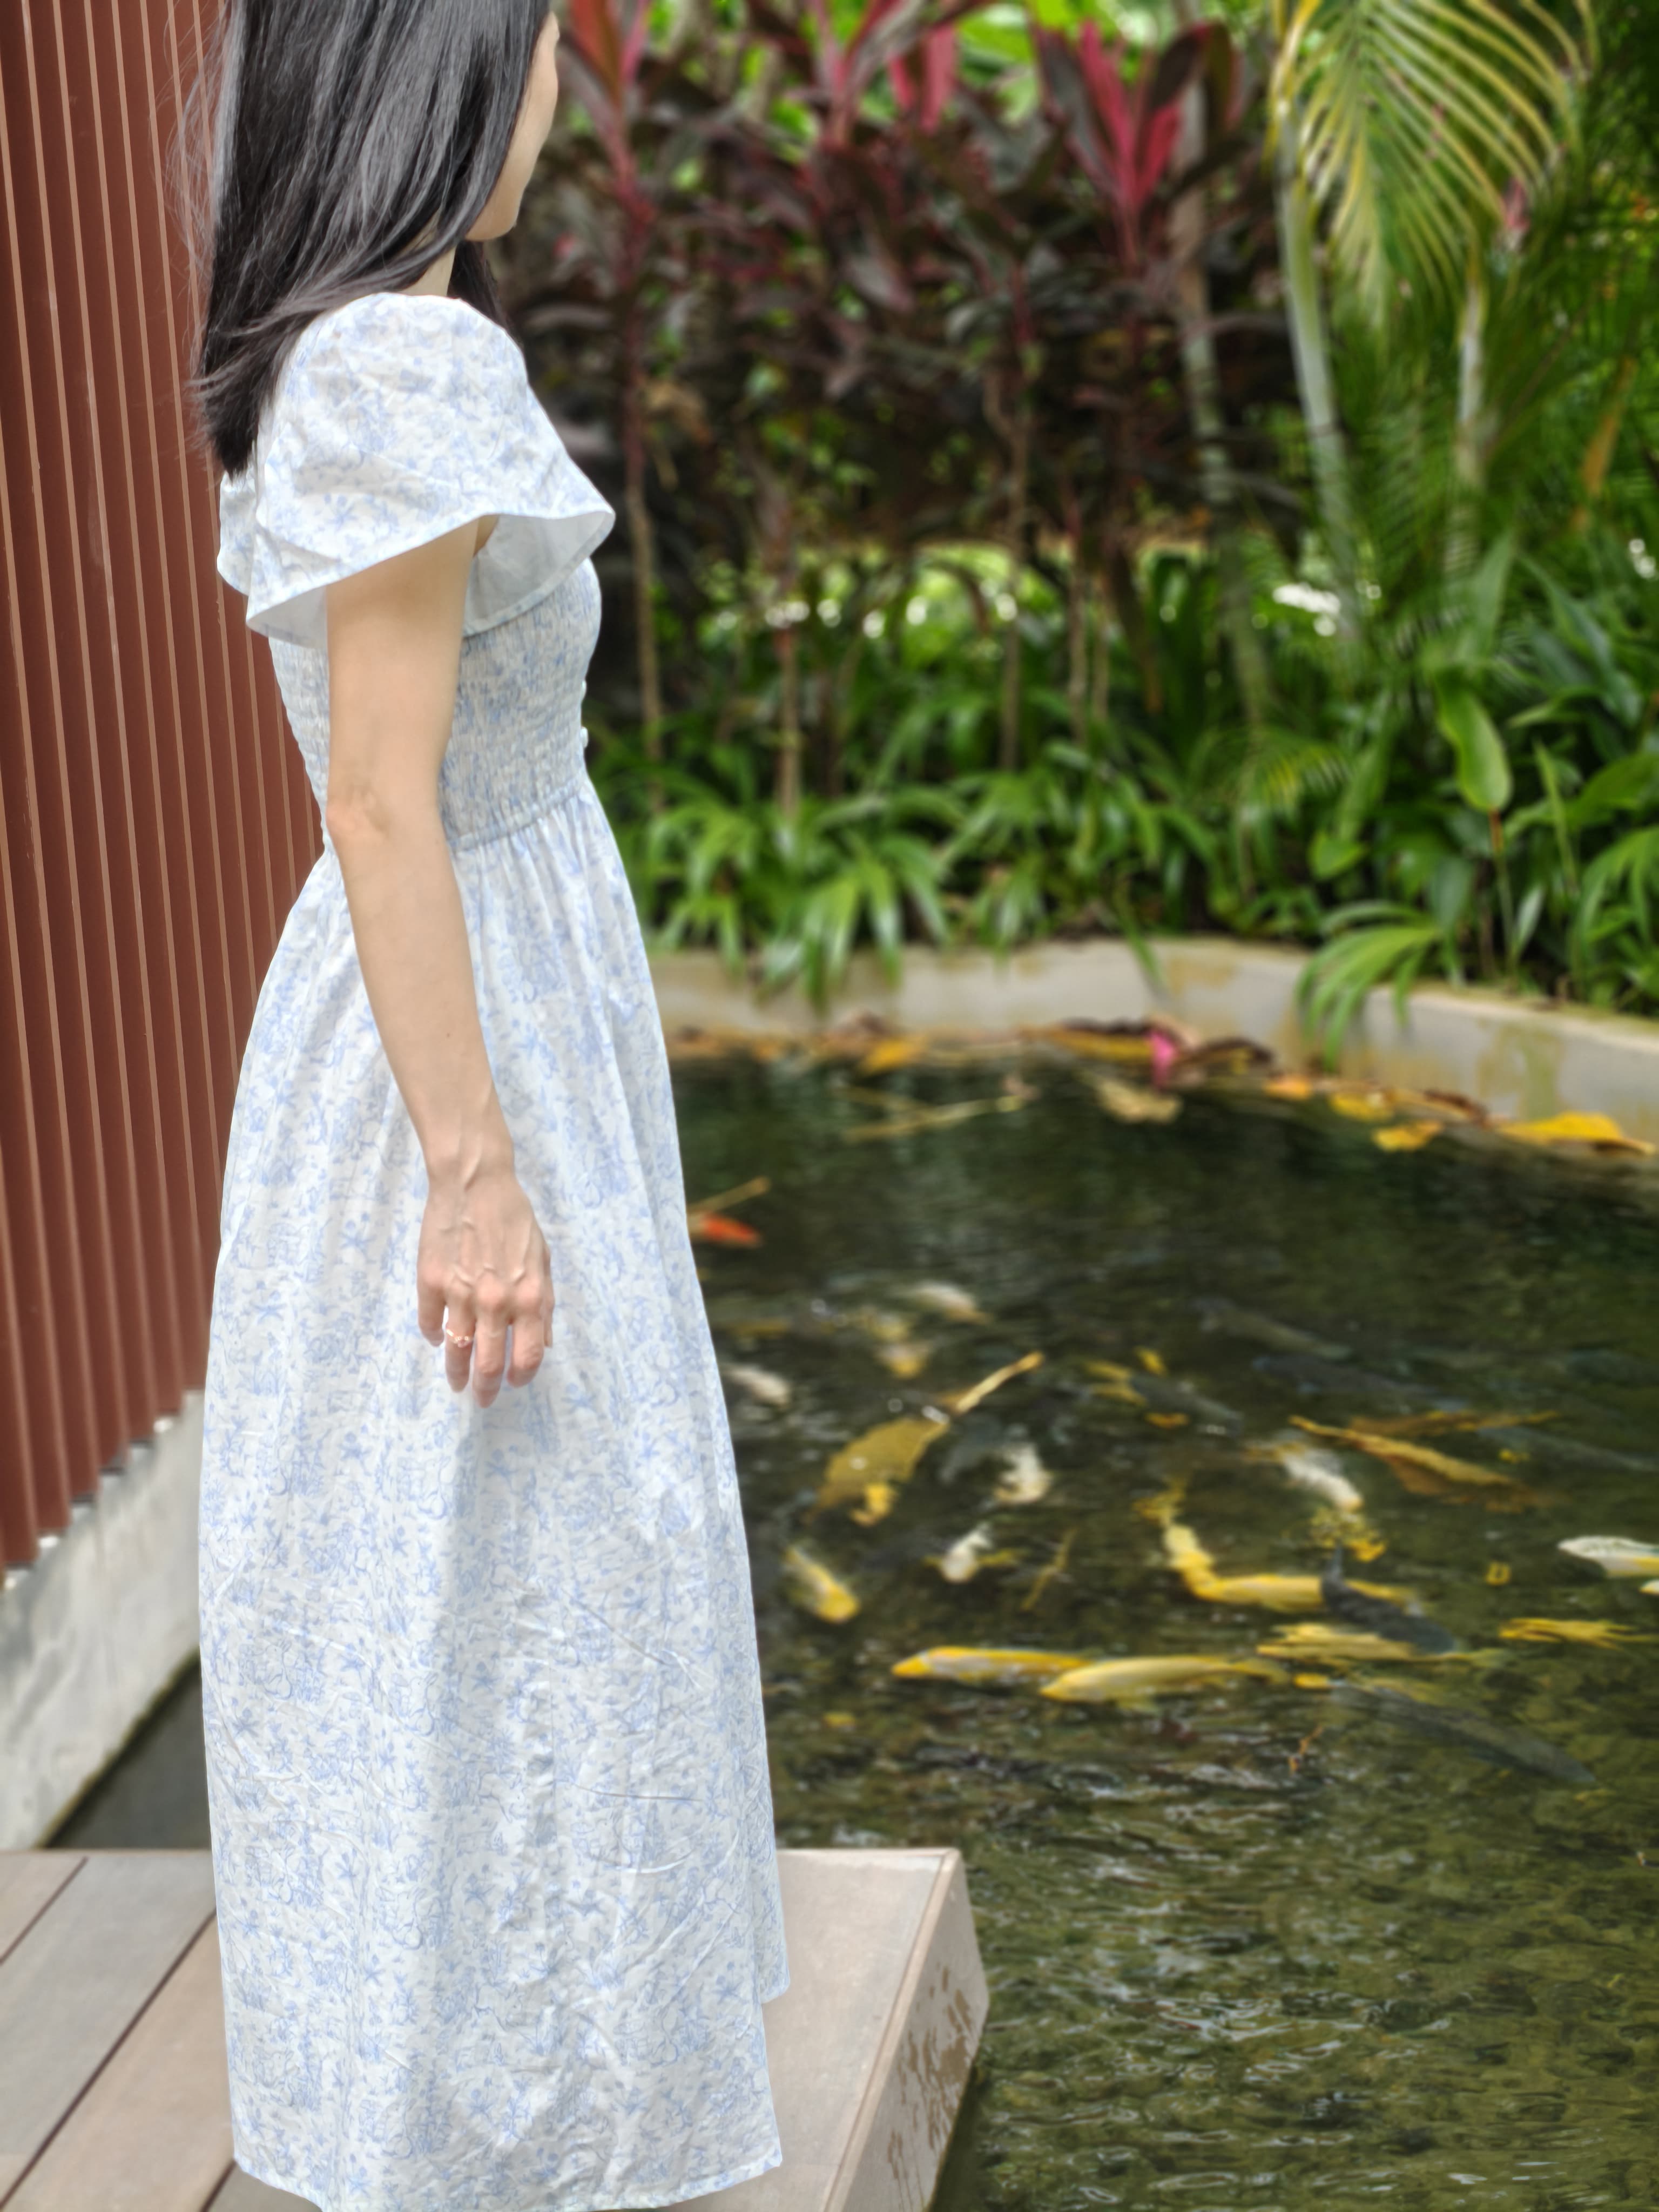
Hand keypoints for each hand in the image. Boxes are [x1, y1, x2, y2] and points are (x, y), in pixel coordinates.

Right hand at [416, 1161, 554, 1405]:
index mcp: (529, 1298)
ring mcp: (459, 1295)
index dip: (521, 1377)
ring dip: (456, 1373)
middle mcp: (495, 1303)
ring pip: (456, 1351)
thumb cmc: (514, 1218)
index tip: (513, 1384)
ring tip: (456, 1382)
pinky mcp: (430, 1283)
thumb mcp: (542, 1259)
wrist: (474, 1183)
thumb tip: (543, 1343)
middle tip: (482, 1398)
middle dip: (486, 1389)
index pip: (527, 1357)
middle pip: (489, 1364)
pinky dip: (434, 1335)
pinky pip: (429, 1323)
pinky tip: (438, 1338)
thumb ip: (544, 1303)